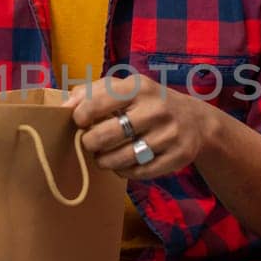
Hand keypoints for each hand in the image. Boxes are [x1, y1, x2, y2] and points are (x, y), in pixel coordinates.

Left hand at [65, 72, 213, 179]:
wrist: (196, 121)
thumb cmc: (149, 103)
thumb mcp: (127, 88)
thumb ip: (93, 92)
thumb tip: (64, 106)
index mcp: (139, 87)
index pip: (97, 102)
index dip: (80, 116)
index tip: (79, 122)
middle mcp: (156, 109)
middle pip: (105, 136)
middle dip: (90, 143)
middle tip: (90, 142)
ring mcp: (168, 134)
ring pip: (120, 158)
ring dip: (104, 161)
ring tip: (103, 156)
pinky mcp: (177, 157)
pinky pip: (137, 172)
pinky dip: (124, 171)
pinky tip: (123, 163)